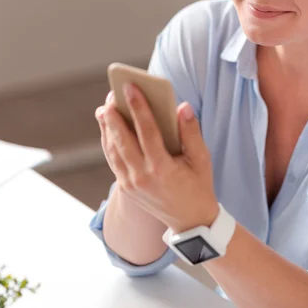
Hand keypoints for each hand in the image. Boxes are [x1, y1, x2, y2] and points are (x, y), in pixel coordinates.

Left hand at [95, 84, 218, 232]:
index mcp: (162, 169)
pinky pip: (113, 159)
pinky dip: (108, 142)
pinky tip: (108, 126)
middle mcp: (142, 177)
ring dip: (107, 128)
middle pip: (122, 140)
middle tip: (111, 95)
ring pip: (112, 150)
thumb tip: (183, 106)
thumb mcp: (202, 159)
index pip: (147, 132)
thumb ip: (192, 132)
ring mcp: (130, 183)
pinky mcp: (125, 187)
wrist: (190, 220)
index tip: (131, 87)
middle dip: (114, 115)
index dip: (138, 107)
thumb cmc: (198, 185)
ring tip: (106, 107)